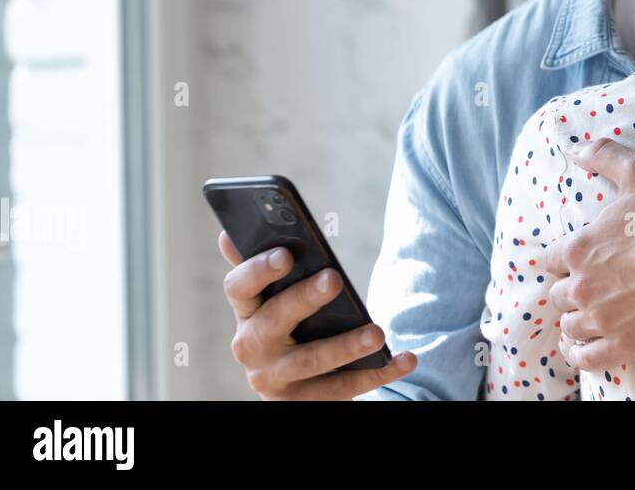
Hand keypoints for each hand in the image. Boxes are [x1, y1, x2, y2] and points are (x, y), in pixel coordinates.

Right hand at [219, 230, 416, 398]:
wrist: (292, 384)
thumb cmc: (287, 322)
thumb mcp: (270, 299)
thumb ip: (258, 266)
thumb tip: (228, 232)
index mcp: (246, 312)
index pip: (239, 288)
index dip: (258, 270)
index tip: (285, 254)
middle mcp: (253, 348)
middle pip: (275, 321)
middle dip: (304, 299)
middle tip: (335, 279)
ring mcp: (276, 379)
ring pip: (312, 361)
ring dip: (346, 346)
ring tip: (377, 332)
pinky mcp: (304, 402)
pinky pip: (344, 388)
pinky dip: (378, 373)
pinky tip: (406, 359)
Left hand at [537, 138, 634, 370]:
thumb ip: (603, 154)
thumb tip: (574, 147)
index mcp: (579, 247)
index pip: (550, 258)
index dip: (562, 258)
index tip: (575, 260)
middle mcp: (582, 285)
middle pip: (559, 294)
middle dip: (571, 289)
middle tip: (590, 287)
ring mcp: (601, 320)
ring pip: (570, 326)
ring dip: (577, 320)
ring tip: (588, 318)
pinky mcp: (622, 346)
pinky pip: (586, 358)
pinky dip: (581, 354)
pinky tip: (584, 348)